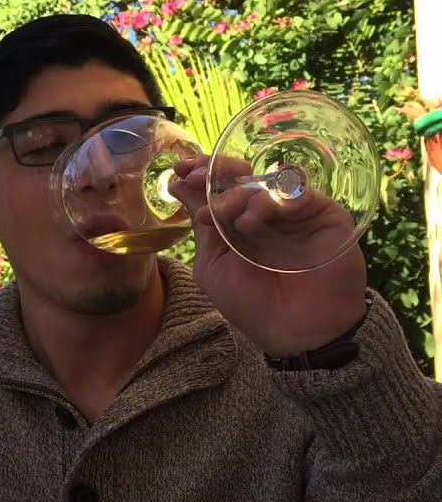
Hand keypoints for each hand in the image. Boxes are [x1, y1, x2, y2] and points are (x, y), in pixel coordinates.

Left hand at [167, 155, 367, 356]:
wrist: (297, 332)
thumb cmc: (251, 304)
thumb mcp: (213, 264)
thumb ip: (202, 226)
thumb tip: (178, 183)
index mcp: (238, 223)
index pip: (221, 186)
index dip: (202, 173)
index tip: (180, 169)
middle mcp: (267, 213)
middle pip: (244, 176)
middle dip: (216, 174)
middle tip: (197, 180)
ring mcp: (295, 212)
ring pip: (267, 181)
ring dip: (238, 192)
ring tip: (220, 213)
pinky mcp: (324, 214)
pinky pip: (298, 192)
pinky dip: (271, 200)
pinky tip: (251, 220)